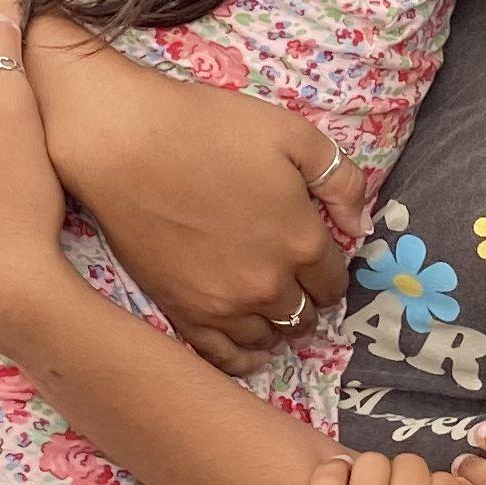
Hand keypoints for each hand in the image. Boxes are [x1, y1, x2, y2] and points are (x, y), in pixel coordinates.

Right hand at [43, 43, 370, 367]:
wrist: (124, 143)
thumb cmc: (209, 128)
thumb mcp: (292, 133)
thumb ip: (340, 180)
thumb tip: (362, 224)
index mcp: (301, 241)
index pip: (333, 280)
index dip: (329, 271)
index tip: (318, 261)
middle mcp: (268, 284)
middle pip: (305, 314)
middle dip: (307, 299)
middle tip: (295, 282)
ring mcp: (224, 305)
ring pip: (269, 337)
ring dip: (277, 325)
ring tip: (270, 308)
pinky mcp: (183, 313)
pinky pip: (224, 357)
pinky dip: (243, 357)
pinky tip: (248, 346)